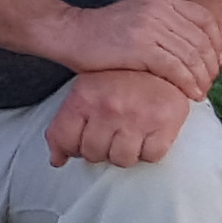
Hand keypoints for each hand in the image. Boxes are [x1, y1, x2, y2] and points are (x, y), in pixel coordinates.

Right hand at [44, 0, 221, 90]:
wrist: (69, 34)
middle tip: (209, 83)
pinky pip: (176, 68)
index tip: (216, 62)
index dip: (216, 43)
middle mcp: (158, 9)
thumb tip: (194, 47)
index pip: (204, 19)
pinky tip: (189, 94)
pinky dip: (187, 84)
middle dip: (210, 66)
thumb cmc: (101, 33)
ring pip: (191, 56)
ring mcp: (149, 26)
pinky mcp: (140, 47)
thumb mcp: (138, 16)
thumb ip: (164, 23)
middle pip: (201, 40)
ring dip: (201, 78)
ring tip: (200, 92)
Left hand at [47, 66, 201, 169]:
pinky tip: (147, 135)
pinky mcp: (164, 124)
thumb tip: (57, 160)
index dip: (70, 148)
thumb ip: (67, 122)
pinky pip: (151, 156)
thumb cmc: (122, 77)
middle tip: (109, 135)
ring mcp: (136, 117)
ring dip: (123, 153)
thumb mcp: (87, 88)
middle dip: (98, 150)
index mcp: (84, 97)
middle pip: (92, 153)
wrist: (162, 62)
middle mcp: (109, 108)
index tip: (79, 144)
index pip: (64, 139)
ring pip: (121, 159)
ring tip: (128, 135)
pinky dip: (149, 151)